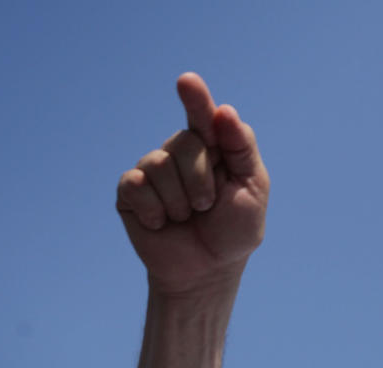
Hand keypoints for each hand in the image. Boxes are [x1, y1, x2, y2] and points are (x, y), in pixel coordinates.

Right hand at [116, 72, 269, 295]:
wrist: (206, 271)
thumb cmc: (234, 231)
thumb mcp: (253, 190)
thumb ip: (242, 150)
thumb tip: (224, 111)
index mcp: (213, 147)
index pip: (204, 115)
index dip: (196, 98)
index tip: (187, 81)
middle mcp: (180, 152)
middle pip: (185, 141)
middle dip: (201, 180)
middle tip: (207, 206)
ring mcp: (152, 170)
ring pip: (159, 163)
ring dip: (181, 200)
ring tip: (187, 217)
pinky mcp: (130, 192)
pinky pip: (136, 185)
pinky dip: (155, 210)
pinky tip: (162, 223)